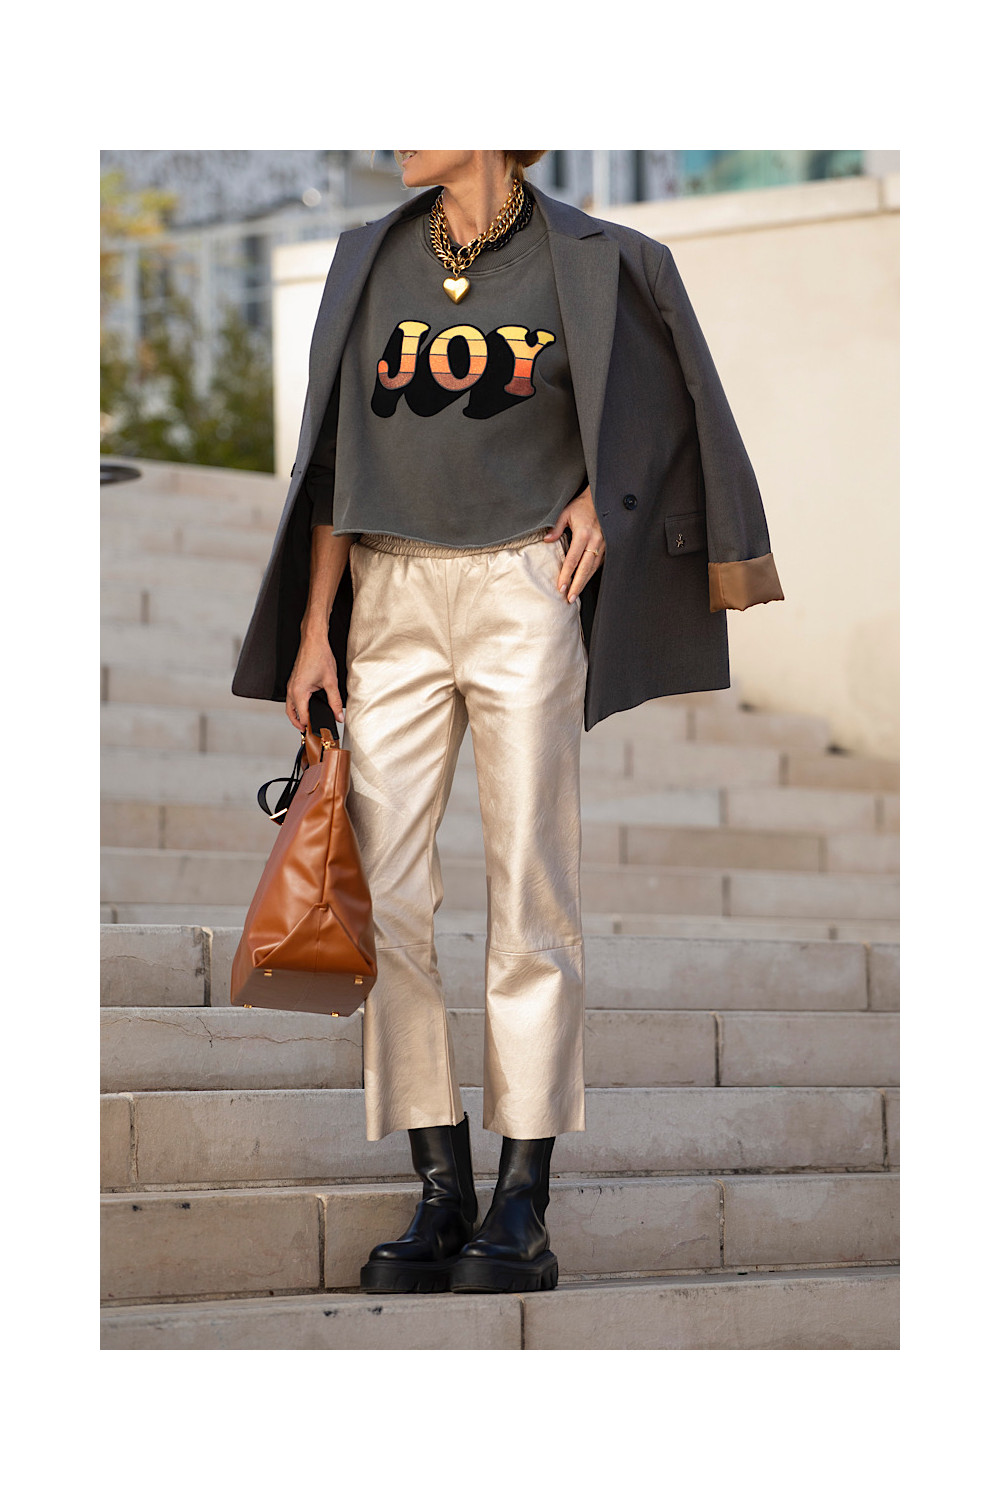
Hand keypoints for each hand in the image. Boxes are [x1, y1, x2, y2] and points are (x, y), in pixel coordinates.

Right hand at [285, 634, 343, 731]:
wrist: (313, 641)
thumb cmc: (319, 656)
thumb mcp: (331, 682)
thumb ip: (335, 701)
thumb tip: (339, 715)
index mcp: (299, 691)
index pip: (303, 716)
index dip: (310, 726)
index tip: (317, 733)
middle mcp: (291, 689)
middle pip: (291, 714)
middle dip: (299, 724)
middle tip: (309, 732)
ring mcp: (291, 685)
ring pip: (290, 707)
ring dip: (296, 716)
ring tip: (307, 723)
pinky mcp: (293, 681)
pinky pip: (291, 698)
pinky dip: (296, 706)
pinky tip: (305, 707)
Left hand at [544, 485, 605, 602]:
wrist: (601, 500)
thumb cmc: (582, 505)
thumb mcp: (566, 512)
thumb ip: (556, 527)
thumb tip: (546, 540)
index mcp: (584, 533)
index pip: (573, 559)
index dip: (566, 575)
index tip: (560, 587)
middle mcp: (595, 541)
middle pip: (585, 569)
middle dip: (577, 585)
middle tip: (569, 598)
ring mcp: (603, 545)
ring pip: (593, 568)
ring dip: (584, 582)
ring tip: (575, 594)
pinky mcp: (607, 546)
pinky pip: (598, 563)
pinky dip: (591, 574)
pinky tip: (584, 581)